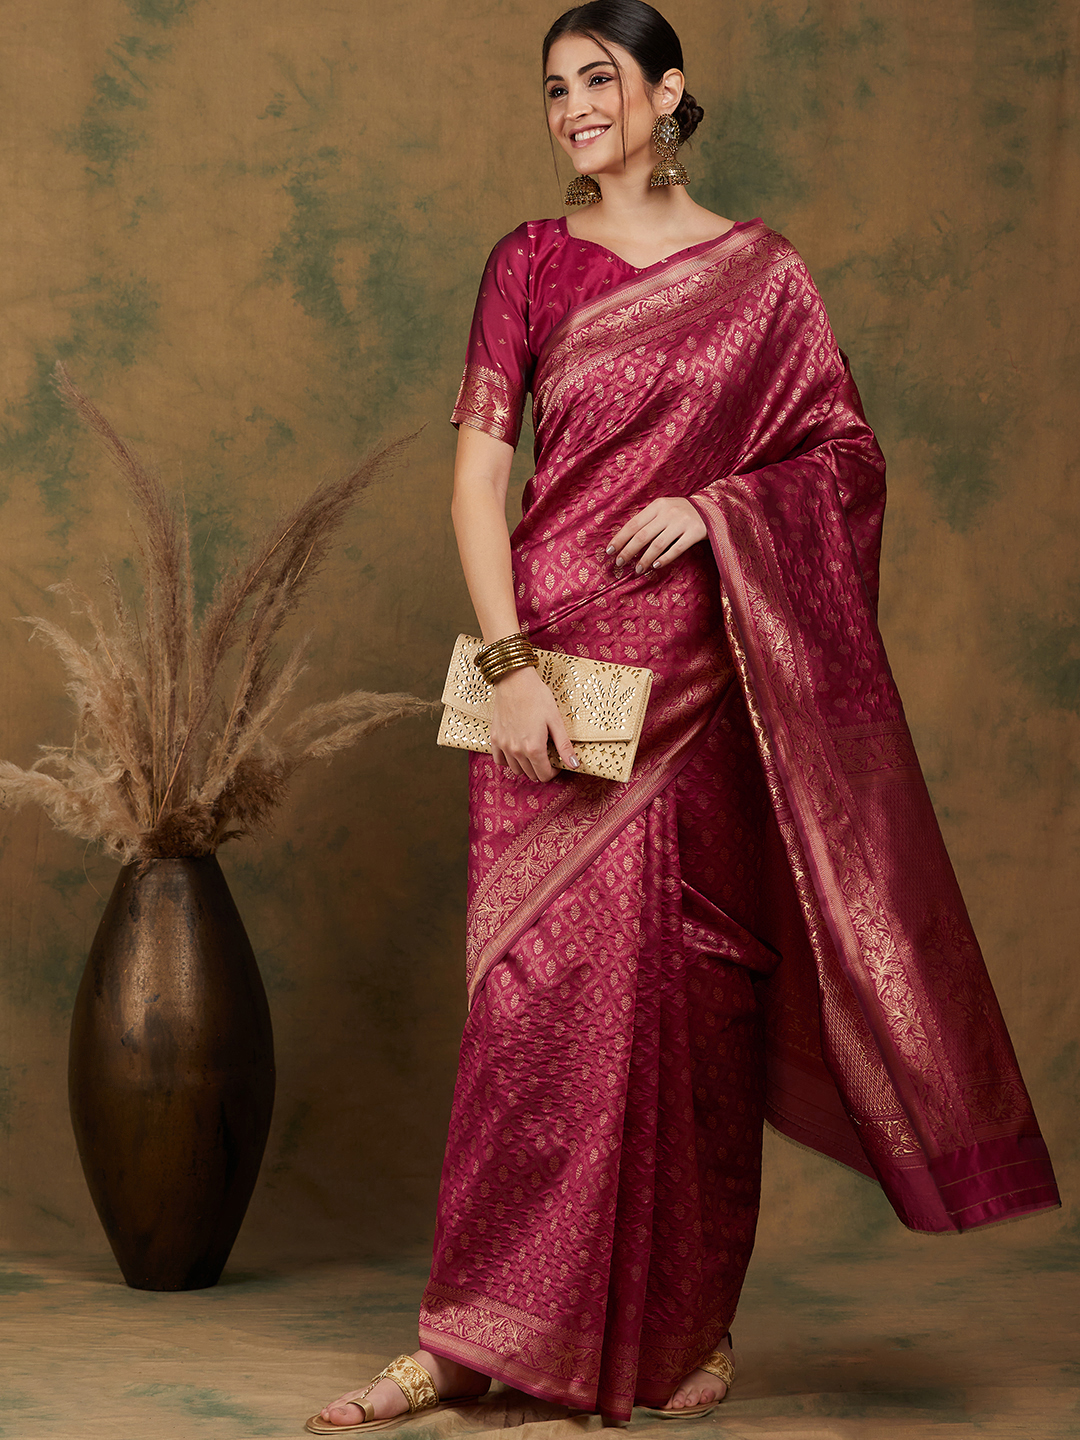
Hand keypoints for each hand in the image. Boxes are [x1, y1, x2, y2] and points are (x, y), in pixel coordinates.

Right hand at [488, 665, 578, 782]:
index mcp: (534, 748)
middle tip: (546, 756)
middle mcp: (517, 751)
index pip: (544, 775)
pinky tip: (516, 752)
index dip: (553, 772)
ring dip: (526, 766)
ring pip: (515, 770)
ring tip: (532, 753)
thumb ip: (564, 746)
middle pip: (530, 774)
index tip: (556, 763)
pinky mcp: (495, 738)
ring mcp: (504, 745)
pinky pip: (499, 760)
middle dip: (541, 769)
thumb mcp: (556, 721)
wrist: (515, 681)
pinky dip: (508, 761)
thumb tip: (574, 765)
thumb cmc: (537, 697)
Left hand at [608, 497, 706, 572]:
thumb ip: (648, 521)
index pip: (633, 524)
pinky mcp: (695, 532)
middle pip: (643, 535)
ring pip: (658, 544)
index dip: (620, 539)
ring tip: (637, 570)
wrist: (712, 508)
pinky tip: (655, 566)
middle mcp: (668, 512)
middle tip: (619, 564)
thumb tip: (625, 542)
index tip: (609, 551)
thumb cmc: (682, 512)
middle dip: (628, 551)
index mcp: (657, 505)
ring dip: (644, 559)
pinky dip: (664, 559)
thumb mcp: (664, 510)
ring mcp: (682, 522)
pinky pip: (676, 549)